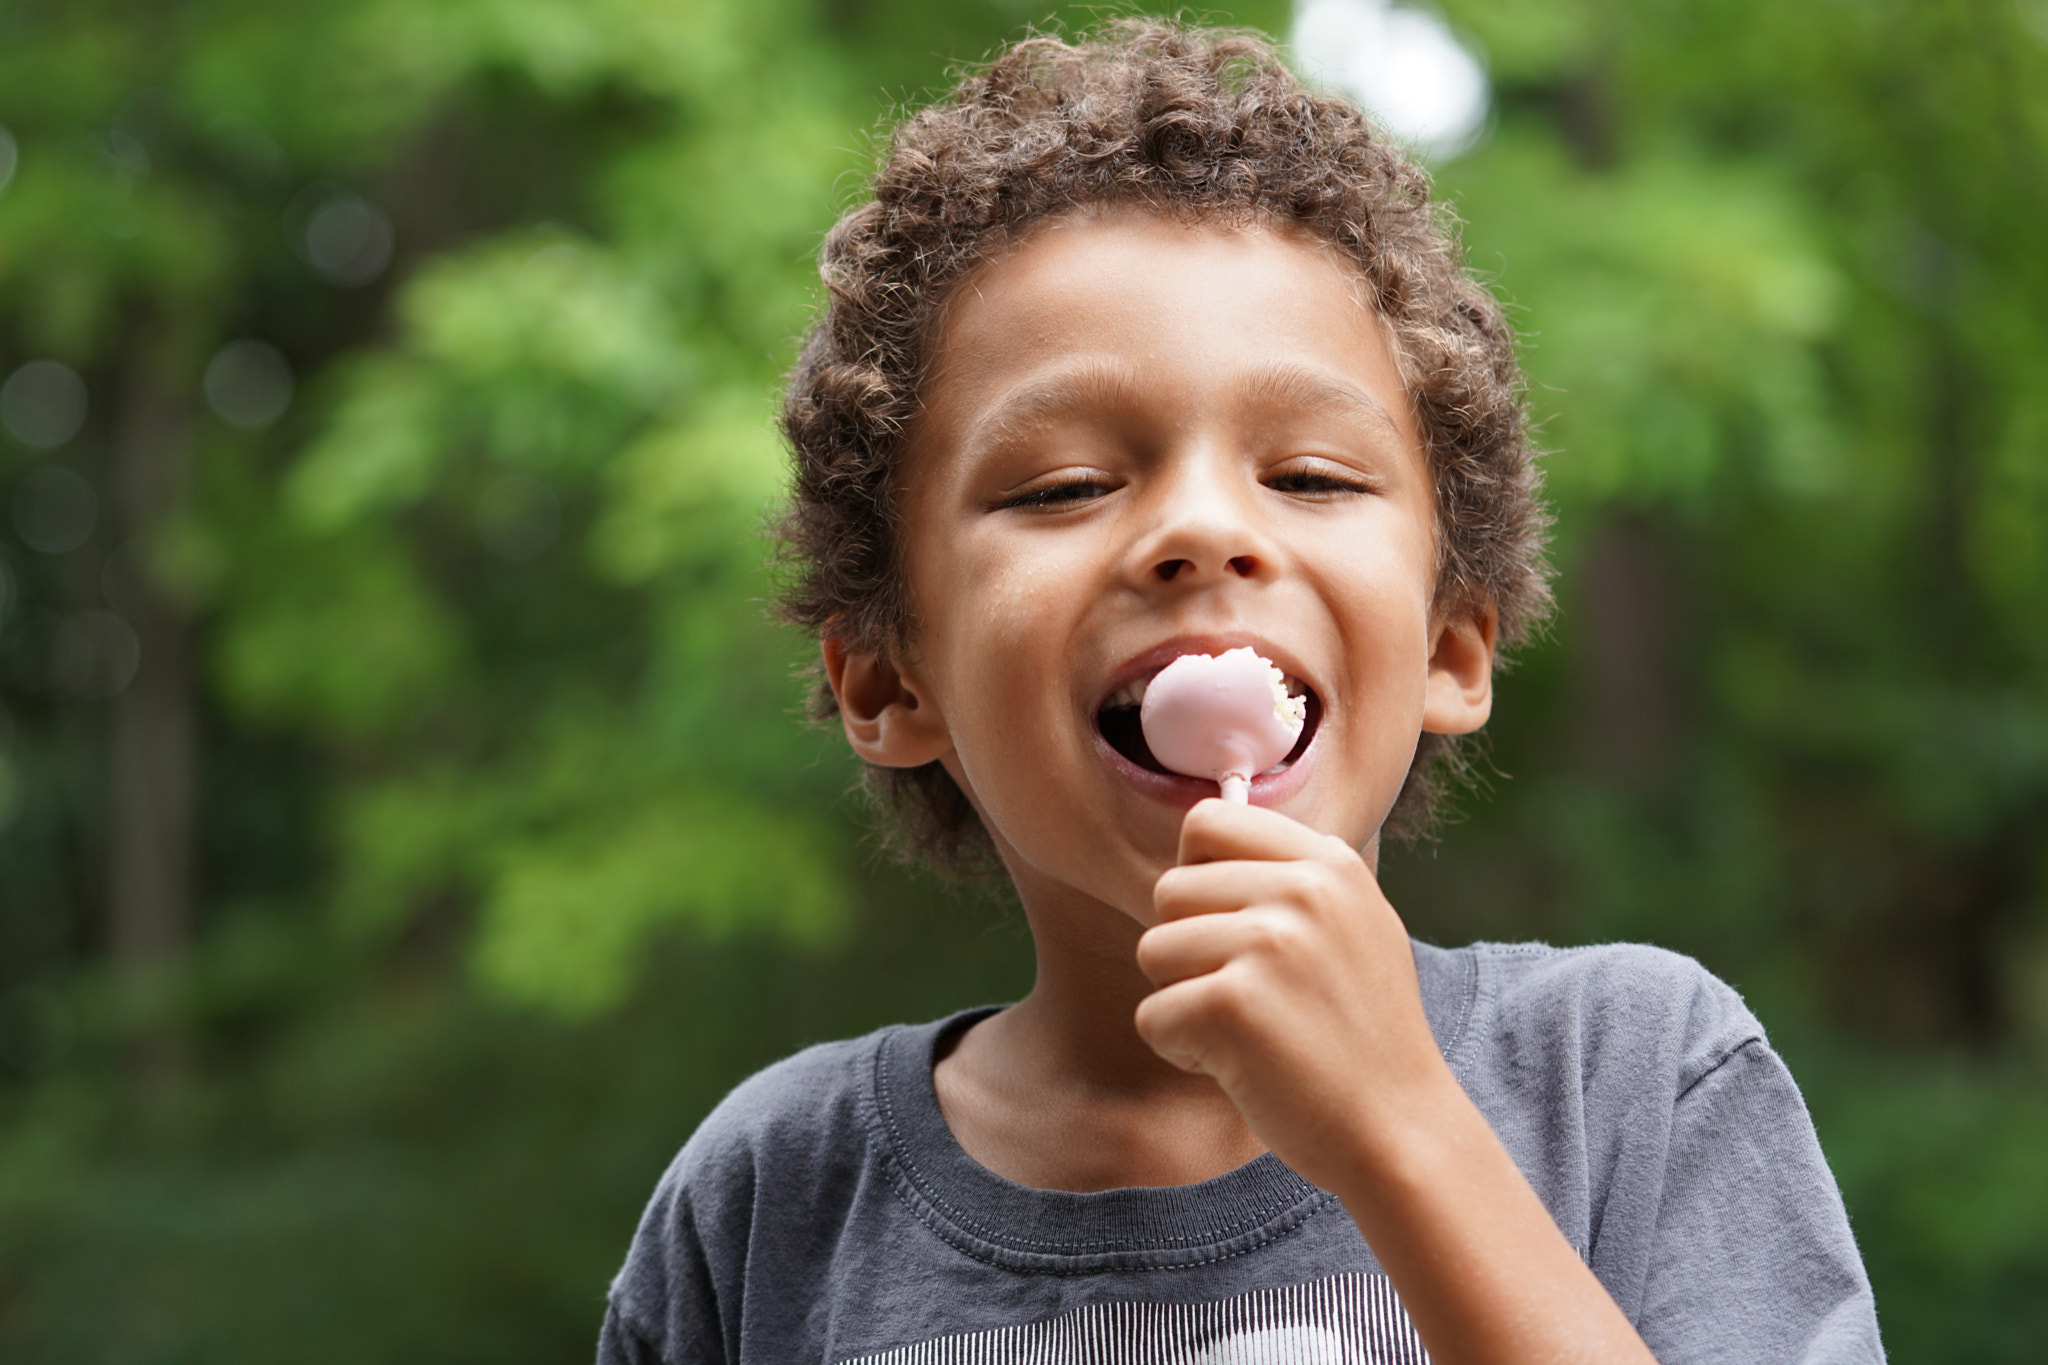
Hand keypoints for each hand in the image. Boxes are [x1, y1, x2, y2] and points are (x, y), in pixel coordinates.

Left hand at [1131, 797, 1450, 1190]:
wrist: (1401, 1131)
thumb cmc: (1362, 1037)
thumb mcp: (1354, 928)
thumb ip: (1289, 879)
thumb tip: (1200, 835)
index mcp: (1329, 863)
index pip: (1207, 822)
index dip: (1197, 877)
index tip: (1227, 928)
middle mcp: (1301, 890)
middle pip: (1169, 889)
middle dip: (1186, 950)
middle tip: (1243, 1000)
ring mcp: (1268, 944)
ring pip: (1152, 950)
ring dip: (1181, 1001)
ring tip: (1245, 1034)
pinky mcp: (1232, 1004)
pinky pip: (1152, 1015)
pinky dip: (1181, 1050)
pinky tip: (1239, 1068)